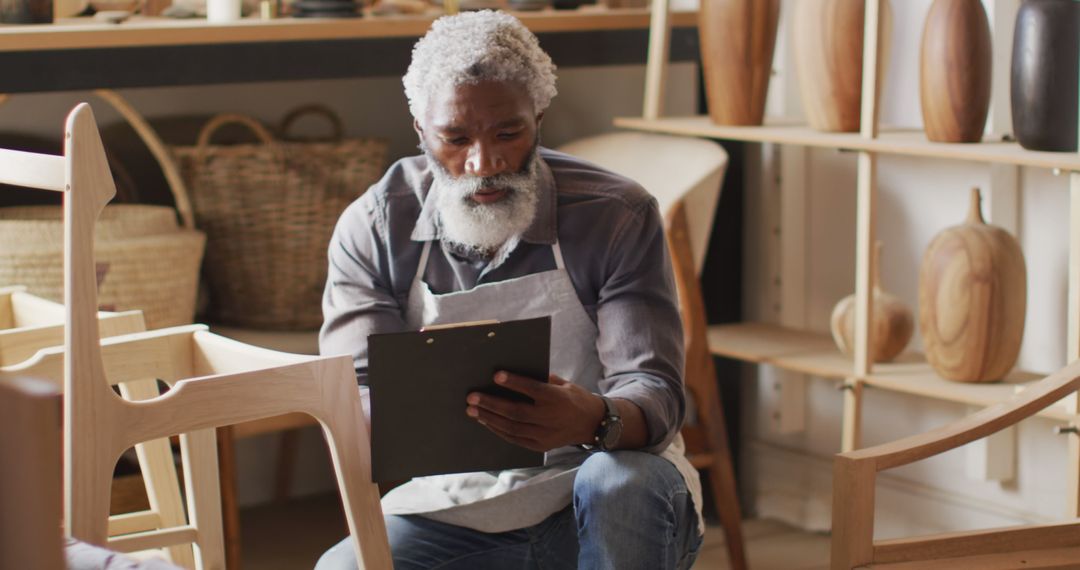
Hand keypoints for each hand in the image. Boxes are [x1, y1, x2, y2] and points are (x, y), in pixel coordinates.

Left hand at [466, 371, 604, 451]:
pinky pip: (515, 439)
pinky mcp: (541, 446)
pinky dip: (498, 430)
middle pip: (516, 412)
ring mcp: (545, 435)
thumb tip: (513, 375)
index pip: (533, 390)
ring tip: (472, 410)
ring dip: (489, 418)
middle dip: (491, 404)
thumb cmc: (574, 398)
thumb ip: (541, 380)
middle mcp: (550, 418)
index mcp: (557, 398)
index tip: (496, 376)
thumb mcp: (563, 384)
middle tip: (472, 398)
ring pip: (512, 428)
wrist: (592, 424)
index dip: (514, 383)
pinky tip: (486, 421)